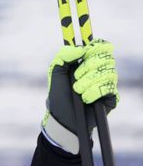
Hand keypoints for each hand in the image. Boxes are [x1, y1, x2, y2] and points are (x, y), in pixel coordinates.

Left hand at [41, 39, 118, 153]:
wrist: (63, 119)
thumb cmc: (59, 97)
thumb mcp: (55, 74)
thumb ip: (63, 56)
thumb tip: (80, 48)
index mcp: (87, 62)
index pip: (101, 46)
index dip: (95, 46)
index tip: (84, 53)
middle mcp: (100, 71)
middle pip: (106, 56)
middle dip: (88, 66)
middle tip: (76, 77)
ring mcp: (107, 83)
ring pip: (108, 72)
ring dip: (88, 81)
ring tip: (78, 91)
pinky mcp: (111, 96)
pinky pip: (109, 87)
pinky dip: (94, 92)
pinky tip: (86, 99)